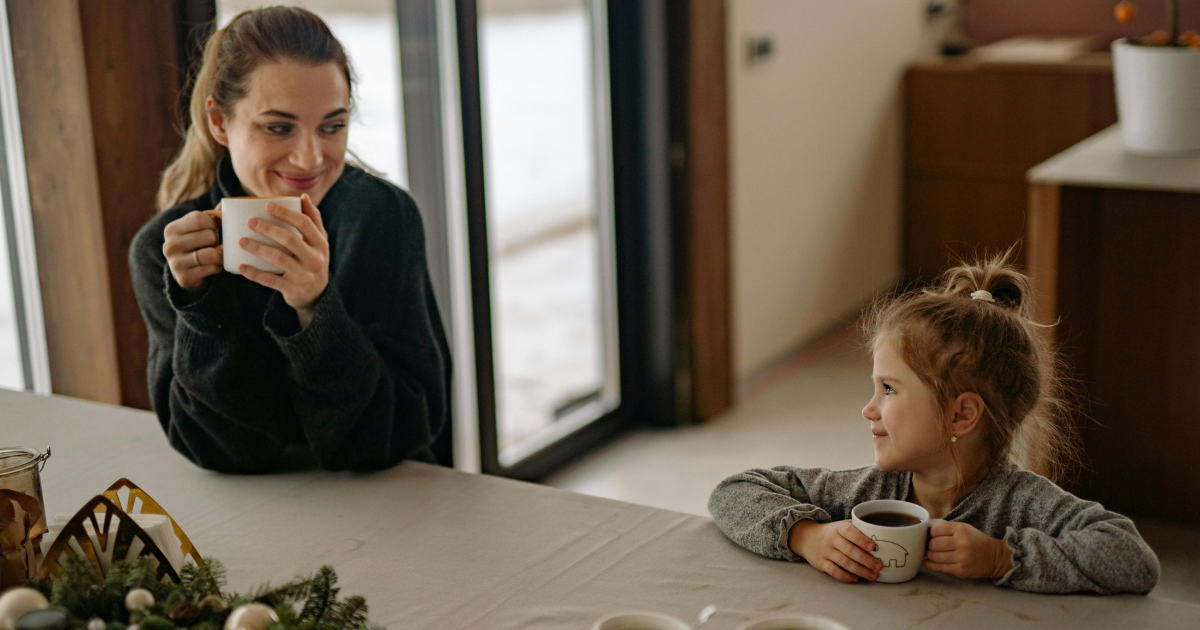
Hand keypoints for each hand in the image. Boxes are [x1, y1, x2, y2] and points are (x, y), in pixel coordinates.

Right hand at [163, 205, 222, 291]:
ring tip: (217, 254)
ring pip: (212, 254)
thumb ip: (211, 216)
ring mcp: (175, 263)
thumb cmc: (196, 244)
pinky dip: (217, 267)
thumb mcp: (199, 228)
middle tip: (214, 244)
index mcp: (172, 229)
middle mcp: (170, 245)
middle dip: (217, 240)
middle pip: (209, 236)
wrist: (185, 272)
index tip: (214, 227)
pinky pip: (212, 268)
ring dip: (220, 255)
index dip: (213, 222)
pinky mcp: (184, 278)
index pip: (199, 218)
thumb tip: (223, 205)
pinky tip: (213, 266)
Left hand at [238, 193, 328, 328]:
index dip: (286, 213)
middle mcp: (315, 259)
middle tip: (250, 222)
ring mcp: (305, 276)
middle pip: (290, 239)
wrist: (317, 296)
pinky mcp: (294, 290)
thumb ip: (313, 220)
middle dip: (268, 228)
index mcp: (321, 244)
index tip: (267, 205)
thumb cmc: (313, 261)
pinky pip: (271, 281)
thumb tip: (303, 196)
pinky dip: (255, 274)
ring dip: (258, 248)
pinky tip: (241, 267)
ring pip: (279, 259)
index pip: (305, 223)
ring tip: (242, 241)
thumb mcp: (319, 242)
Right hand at [789, 520, 881, 583]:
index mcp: (838, 528)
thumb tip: (881, 535)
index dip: (861, 539)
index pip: (849, 532)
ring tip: (873, 576)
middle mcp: (831, 539)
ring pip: (844, 562)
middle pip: (849, 550)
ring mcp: (825, 552)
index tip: (873, 547)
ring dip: (860, 570)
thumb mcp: (842, 525)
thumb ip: (857, 528)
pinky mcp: (821, 563)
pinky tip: (856, 579)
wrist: (807, 538)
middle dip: (866, 560)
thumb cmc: (832, 532)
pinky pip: (834, 571)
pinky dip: (845, 577)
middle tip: (879, 566)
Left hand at [924, 520, 1012, 579]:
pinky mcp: (961, 570)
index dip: (931, 533)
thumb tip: (925, 532)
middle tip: (932, 547)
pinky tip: (929, 562)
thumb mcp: (964, 528)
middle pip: (933, 544)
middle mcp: (962, 543)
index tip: (933, 536)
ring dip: (930, 555)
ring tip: (933, 554)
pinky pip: (939, 567)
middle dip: (930, 545)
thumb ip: (947, 528)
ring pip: (934, 556)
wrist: (995, 557)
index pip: (936, 529)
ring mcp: (962, 558)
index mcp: (962, 530)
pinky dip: (930, 564)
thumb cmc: (976, 541)